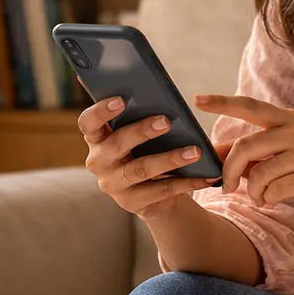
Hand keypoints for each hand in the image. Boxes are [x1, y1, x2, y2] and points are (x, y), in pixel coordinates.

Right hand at [77, 97, 215, 218]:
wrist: (148, 194)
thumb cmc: (142, 151)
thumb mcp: (136, 134)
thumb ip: (137, 116)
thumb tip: (154, 91)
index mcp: (97, 138)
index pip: (88, 123)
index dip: (101, 111)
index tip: (121, 100)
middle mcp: (99, 162)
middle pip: (117, 144)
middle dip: (142, 131)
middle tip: (166, 121)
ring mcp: (113, 185)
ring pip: (141, 169)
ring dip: (170, 159)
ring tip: (195, 151)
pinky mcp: (132, 203)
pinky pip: (161, 191)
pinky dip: (186, 182)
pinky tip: (204, 176)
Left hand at [194, 94, 293, 229]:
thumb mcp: (284, 156)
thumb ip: (253, 152)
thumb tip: (216, 152)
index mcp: (289, 120)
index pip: (250, 107)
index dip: (223, 103)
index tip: (197, 100)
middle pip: (247, 146)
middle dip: (229, 170)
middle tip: (224, 186)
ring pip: (259, 172)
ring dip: (252, 191)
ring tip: (259, 197)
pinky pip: (276, 189)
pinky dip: (268, 199)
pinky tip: (274, 200)